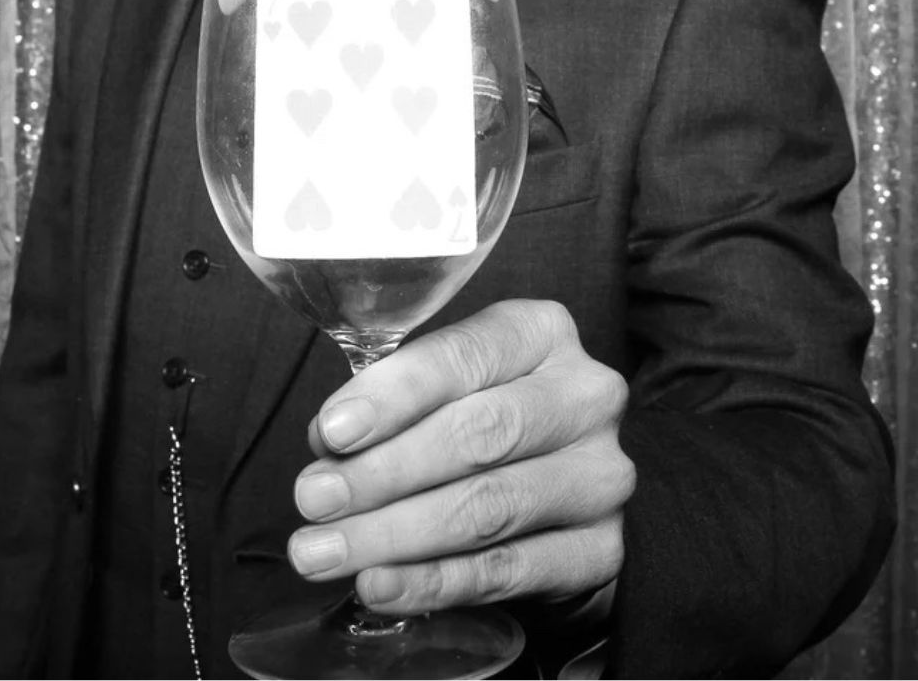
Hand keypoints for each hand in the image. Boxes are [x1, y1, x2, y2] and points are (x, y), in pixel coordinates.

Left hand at [287, 299, 634, 615]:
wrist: (566, 492)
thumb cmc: (489, 418)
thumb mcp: (448, 385)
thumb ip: (393, 401)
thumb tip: (329, 442)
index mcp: (542, 332)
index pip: (462, 357)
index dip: (392, 396)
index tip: (330, 432)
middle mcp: (584, 395)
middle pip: (477, 434)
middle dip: (382, 473)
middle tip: (314, 500)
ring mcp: (601, 474)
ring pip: (488, 507)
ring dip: (393, 535)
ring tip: (325, 551)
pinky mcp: (603, 548)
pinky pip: (506, 571)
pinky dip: (432, 582)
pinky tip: (378, 585)